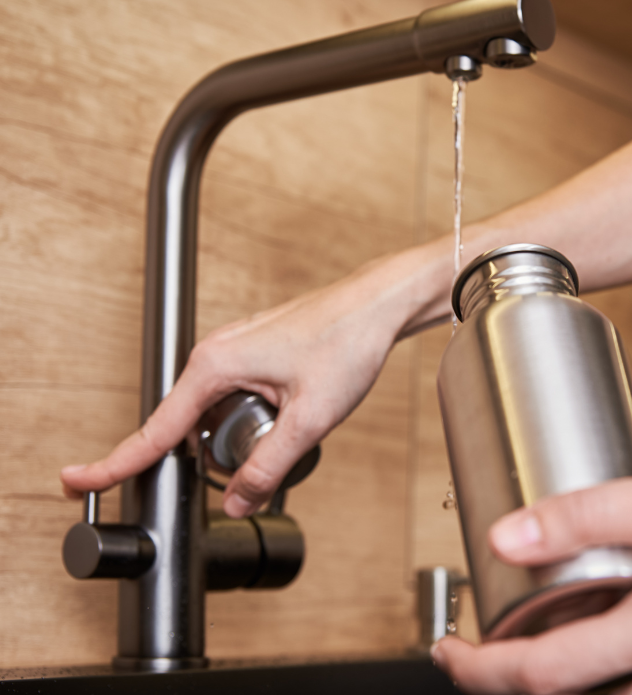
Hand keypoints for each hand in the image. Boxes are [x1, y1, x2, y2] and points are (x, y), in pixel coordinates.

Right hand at [60, 251, 443, 516]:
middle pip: (187, 427)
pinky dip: (254, 416)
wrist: (378, 305)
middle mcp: (215, 353)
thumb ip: (269, 465)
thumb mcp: (310, 418)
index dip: (117, 462)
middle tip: (267, 453)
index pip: (155, 429)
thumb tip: (239, 501)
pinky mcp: (254, 353)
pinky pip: (235, 397)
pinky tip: (292, 413)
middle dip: (213, 454)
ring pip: (215, 414)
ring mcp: (234, 351)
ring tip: (294, 422)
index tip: (78, 479)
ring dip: (241, 433)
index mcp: (215, 365)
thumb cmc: (347, 342)